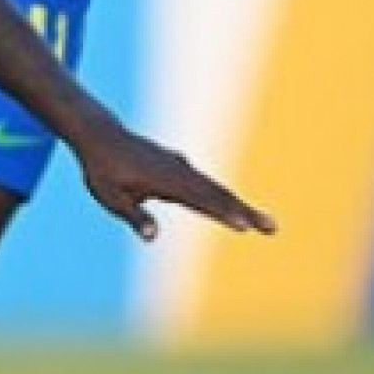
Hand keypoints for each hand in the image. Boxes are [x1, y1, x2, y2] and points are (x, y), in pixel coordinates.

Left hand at [73, 119, 275, 242]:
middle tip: (272, 228)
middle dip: (247, 212)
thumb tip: (152, 237)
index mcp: (166, 180)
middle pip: (220, 194)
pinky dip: (223, 198)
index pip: (201, 200)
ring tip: (263, 223)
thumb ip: (134, 216)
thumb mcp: (110, 197)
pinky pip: (206, 185)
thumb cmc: (102, 169)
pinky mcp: (179, 169)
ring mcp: (181, 168)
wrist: (101, 136)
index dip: (224, 214)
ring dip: (240, 206)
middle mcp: (180, 172)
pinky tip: (232, 210)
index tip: (245, 226)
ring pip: (216, 189)